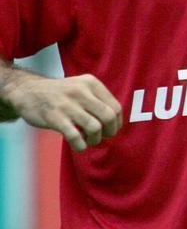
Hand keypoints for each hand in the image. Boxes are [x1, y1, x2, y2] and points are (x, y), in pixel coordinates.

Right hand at [3, 72, 121, 151]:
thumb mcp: (81, 87)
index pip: (115, 107)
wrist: (27, 91)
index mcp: (91, 83)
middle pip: (108, 117)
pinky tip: (78, 145)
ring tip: (89, 141)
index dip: (117, 122)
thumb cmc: (60, 93)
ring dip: (95, 140)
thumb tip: (115, 121)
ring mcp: (67, 104)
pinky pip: (75, 136)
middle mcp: (81, 91)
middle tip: (103, 137)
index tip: (111, 130)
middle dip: (110, 132)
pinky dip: (81, 145)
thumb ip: (97, 99)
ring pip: (95, 127)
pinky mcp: (54, 117)